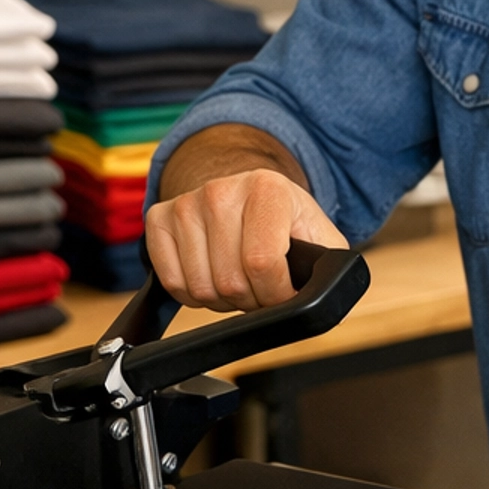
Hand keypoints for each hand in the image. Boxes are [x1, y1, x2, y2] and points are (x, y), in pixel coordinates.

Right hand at [145, 166, 346, 310]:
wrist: (249, 197)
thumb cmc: (287, 223)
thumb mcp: (320, 238)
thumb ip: (330, 264)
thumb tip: (329, 292)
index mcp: (268, 188)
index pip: (262, 263)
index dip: (276, 294)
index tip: (284, 293)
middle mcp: (221, 189)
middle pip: (230, 282)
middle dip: (251, 300)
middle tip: (261, 286)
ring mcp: (186, 203)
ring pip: (200, 288)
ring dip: (222, 300)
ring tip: (239, 279)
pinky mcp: (158, 218)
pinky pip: (172, 283)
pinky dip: (194, 295)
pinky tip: (212, 274)